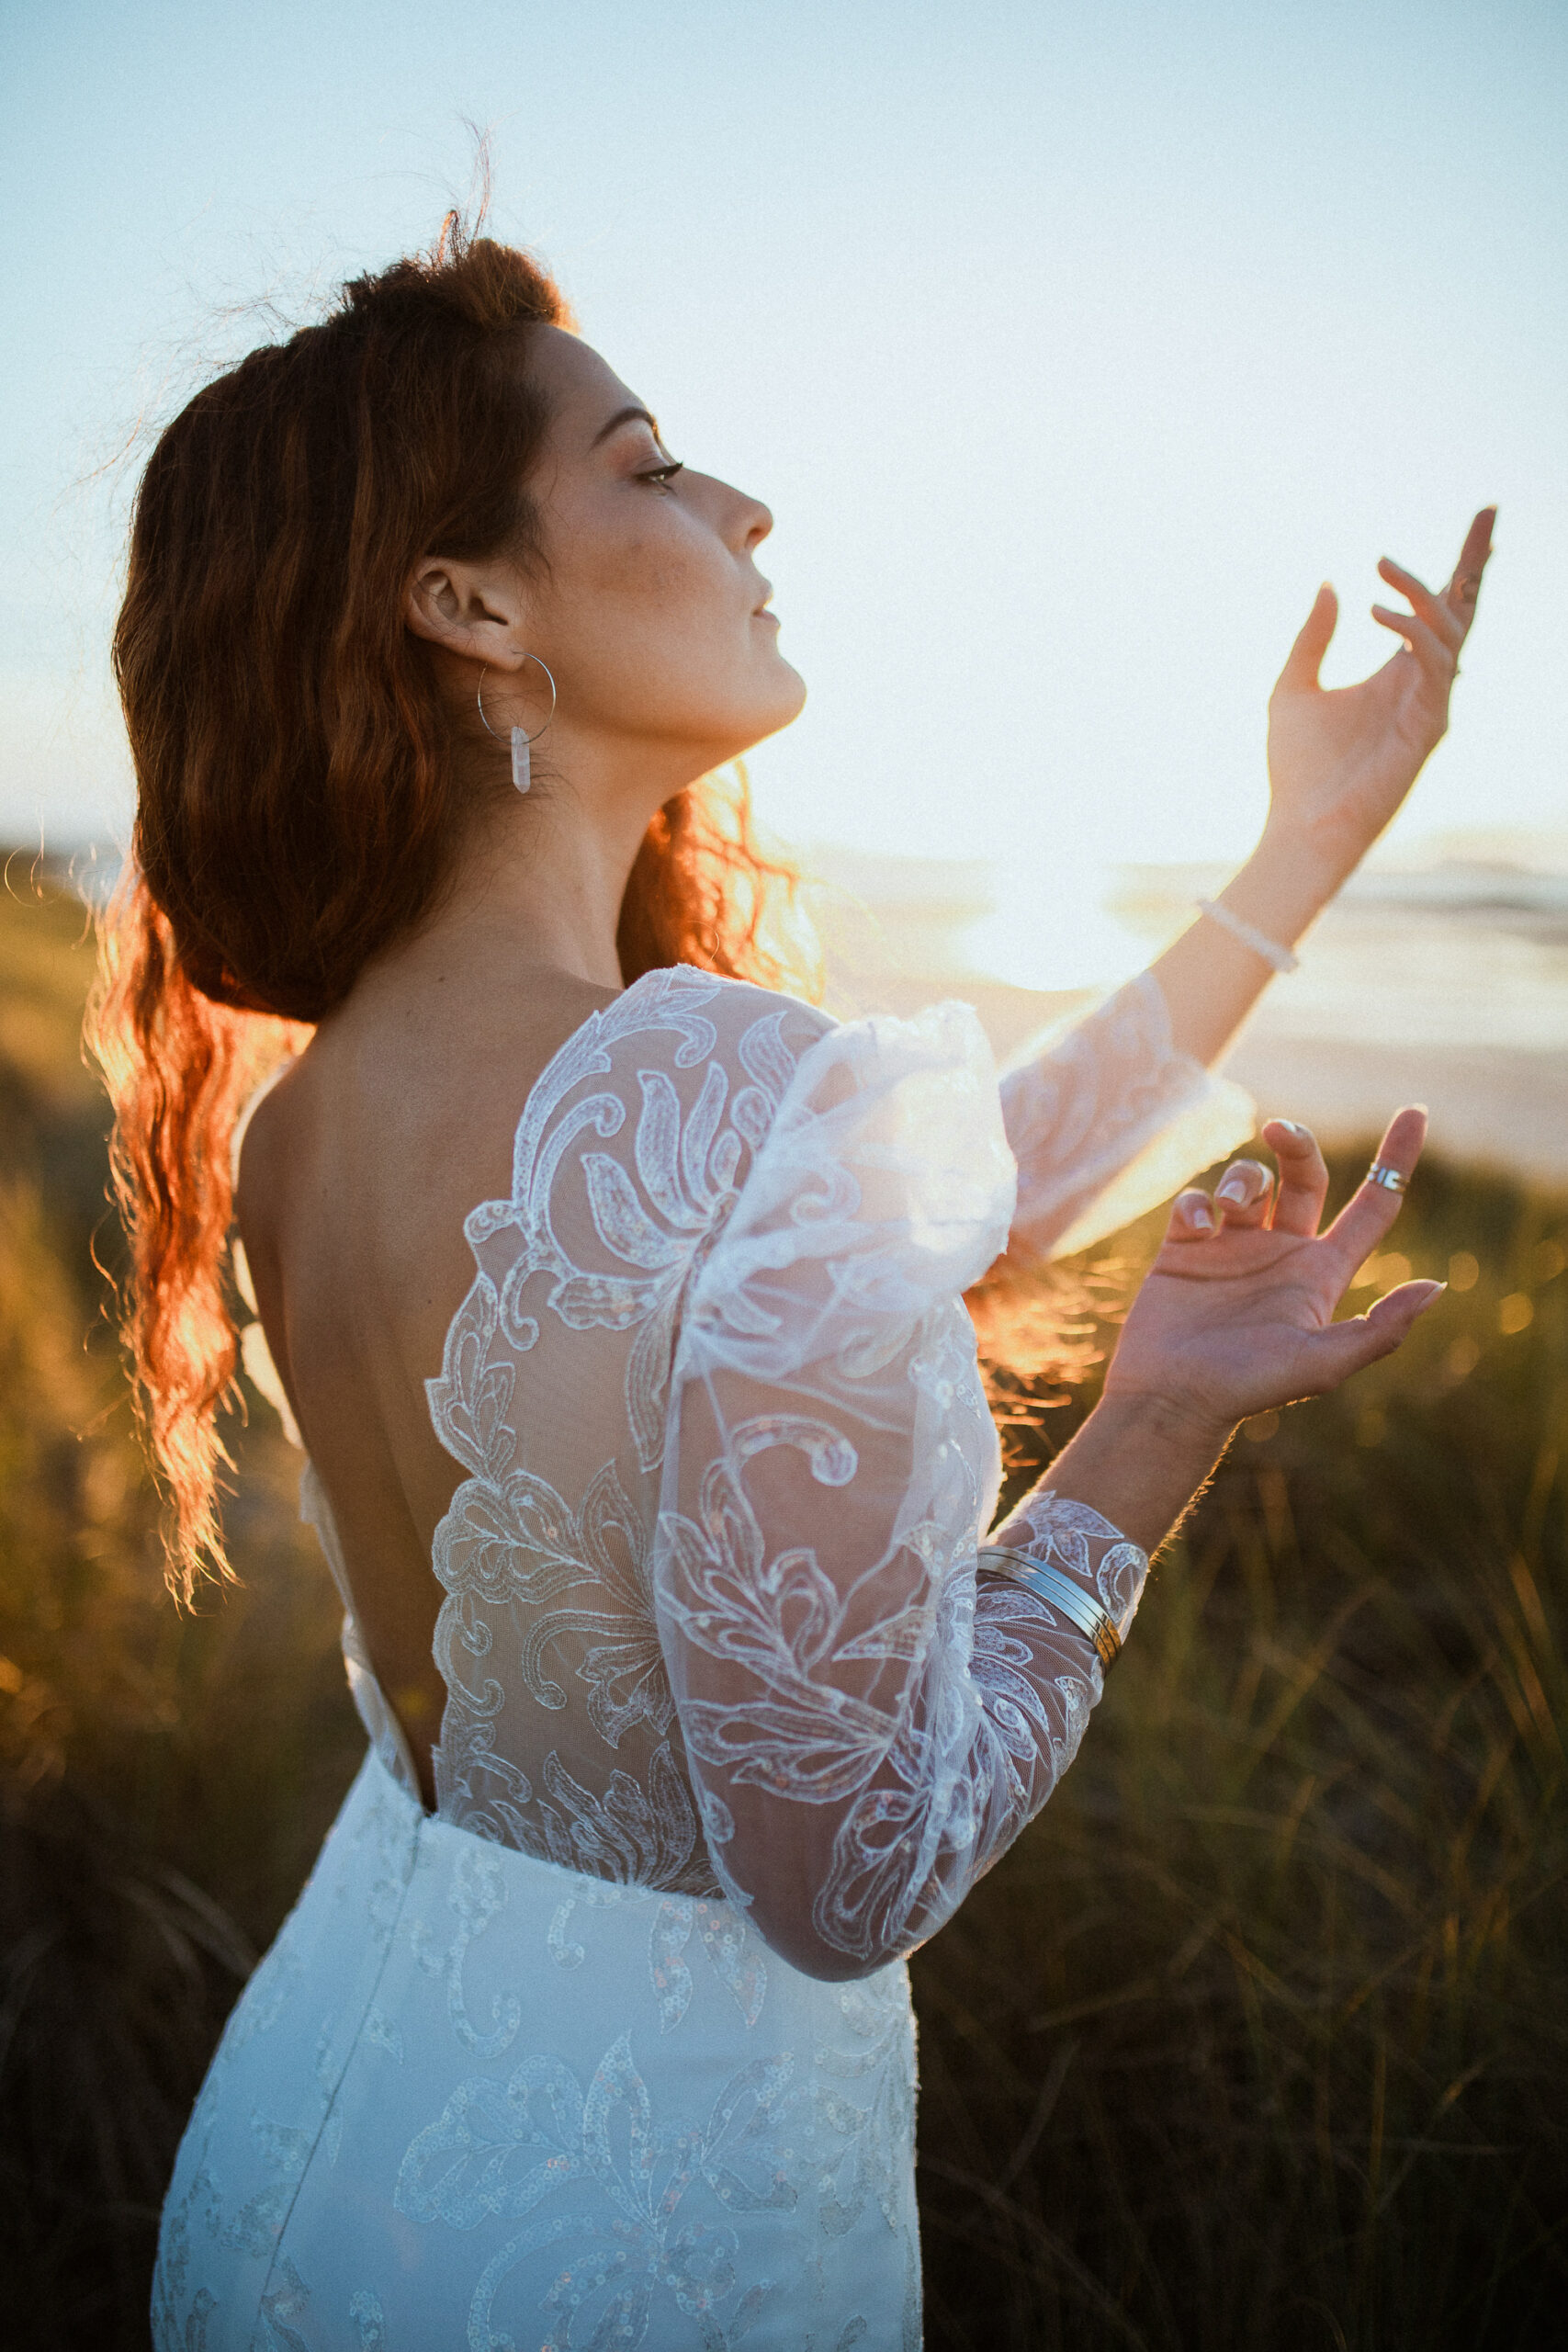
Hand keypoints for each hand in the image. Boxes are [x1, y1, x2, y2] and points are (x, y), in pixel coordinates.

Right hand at [1103, 1110, 1444, 1432]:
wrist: (1170, 1398)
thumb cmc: (1248, 1387)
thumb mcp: (1322, 1363)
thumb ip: (1379, 1329)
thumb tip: (1437, 1288)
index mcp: (1322, 1273)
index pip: (1373, 1207)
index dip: (1397, 1160)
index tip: (1416, 1110)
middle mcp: (1282, 1253)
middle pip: (1305, 1176)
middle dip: (1297, 1145)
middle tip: (1279, 1131)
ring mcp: (1233, 1247)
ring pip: (1248, 1182)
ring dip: (1242, 1180)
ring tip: (1229, 1208)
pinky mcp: (1186, 1248)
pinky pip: (1196, 1200)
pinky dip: (1196, 1203)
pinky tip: (1193, 1230)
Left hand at [1264, 507, 1494, 882]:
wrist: (1300, 824)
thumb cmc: (1296, 766)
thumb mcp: (1293, 686)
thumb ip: (1313, 637)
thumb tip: (1328, 584)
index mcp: (1395, 673)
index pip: (1435, 610)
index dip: (1458, 567)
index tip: (1480, 520)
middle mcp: (1420, 684)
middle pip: (1462, 612)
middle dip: (1475, 563)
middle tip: (1488, 513)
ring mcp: (1431, 704)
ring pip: (1448, 631)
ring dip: (1420, 594)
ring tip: (1382, 566)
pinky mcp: (1431, 725)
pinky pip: (1434, 664)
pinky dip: (1411, 632)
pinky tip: (1379, 611)